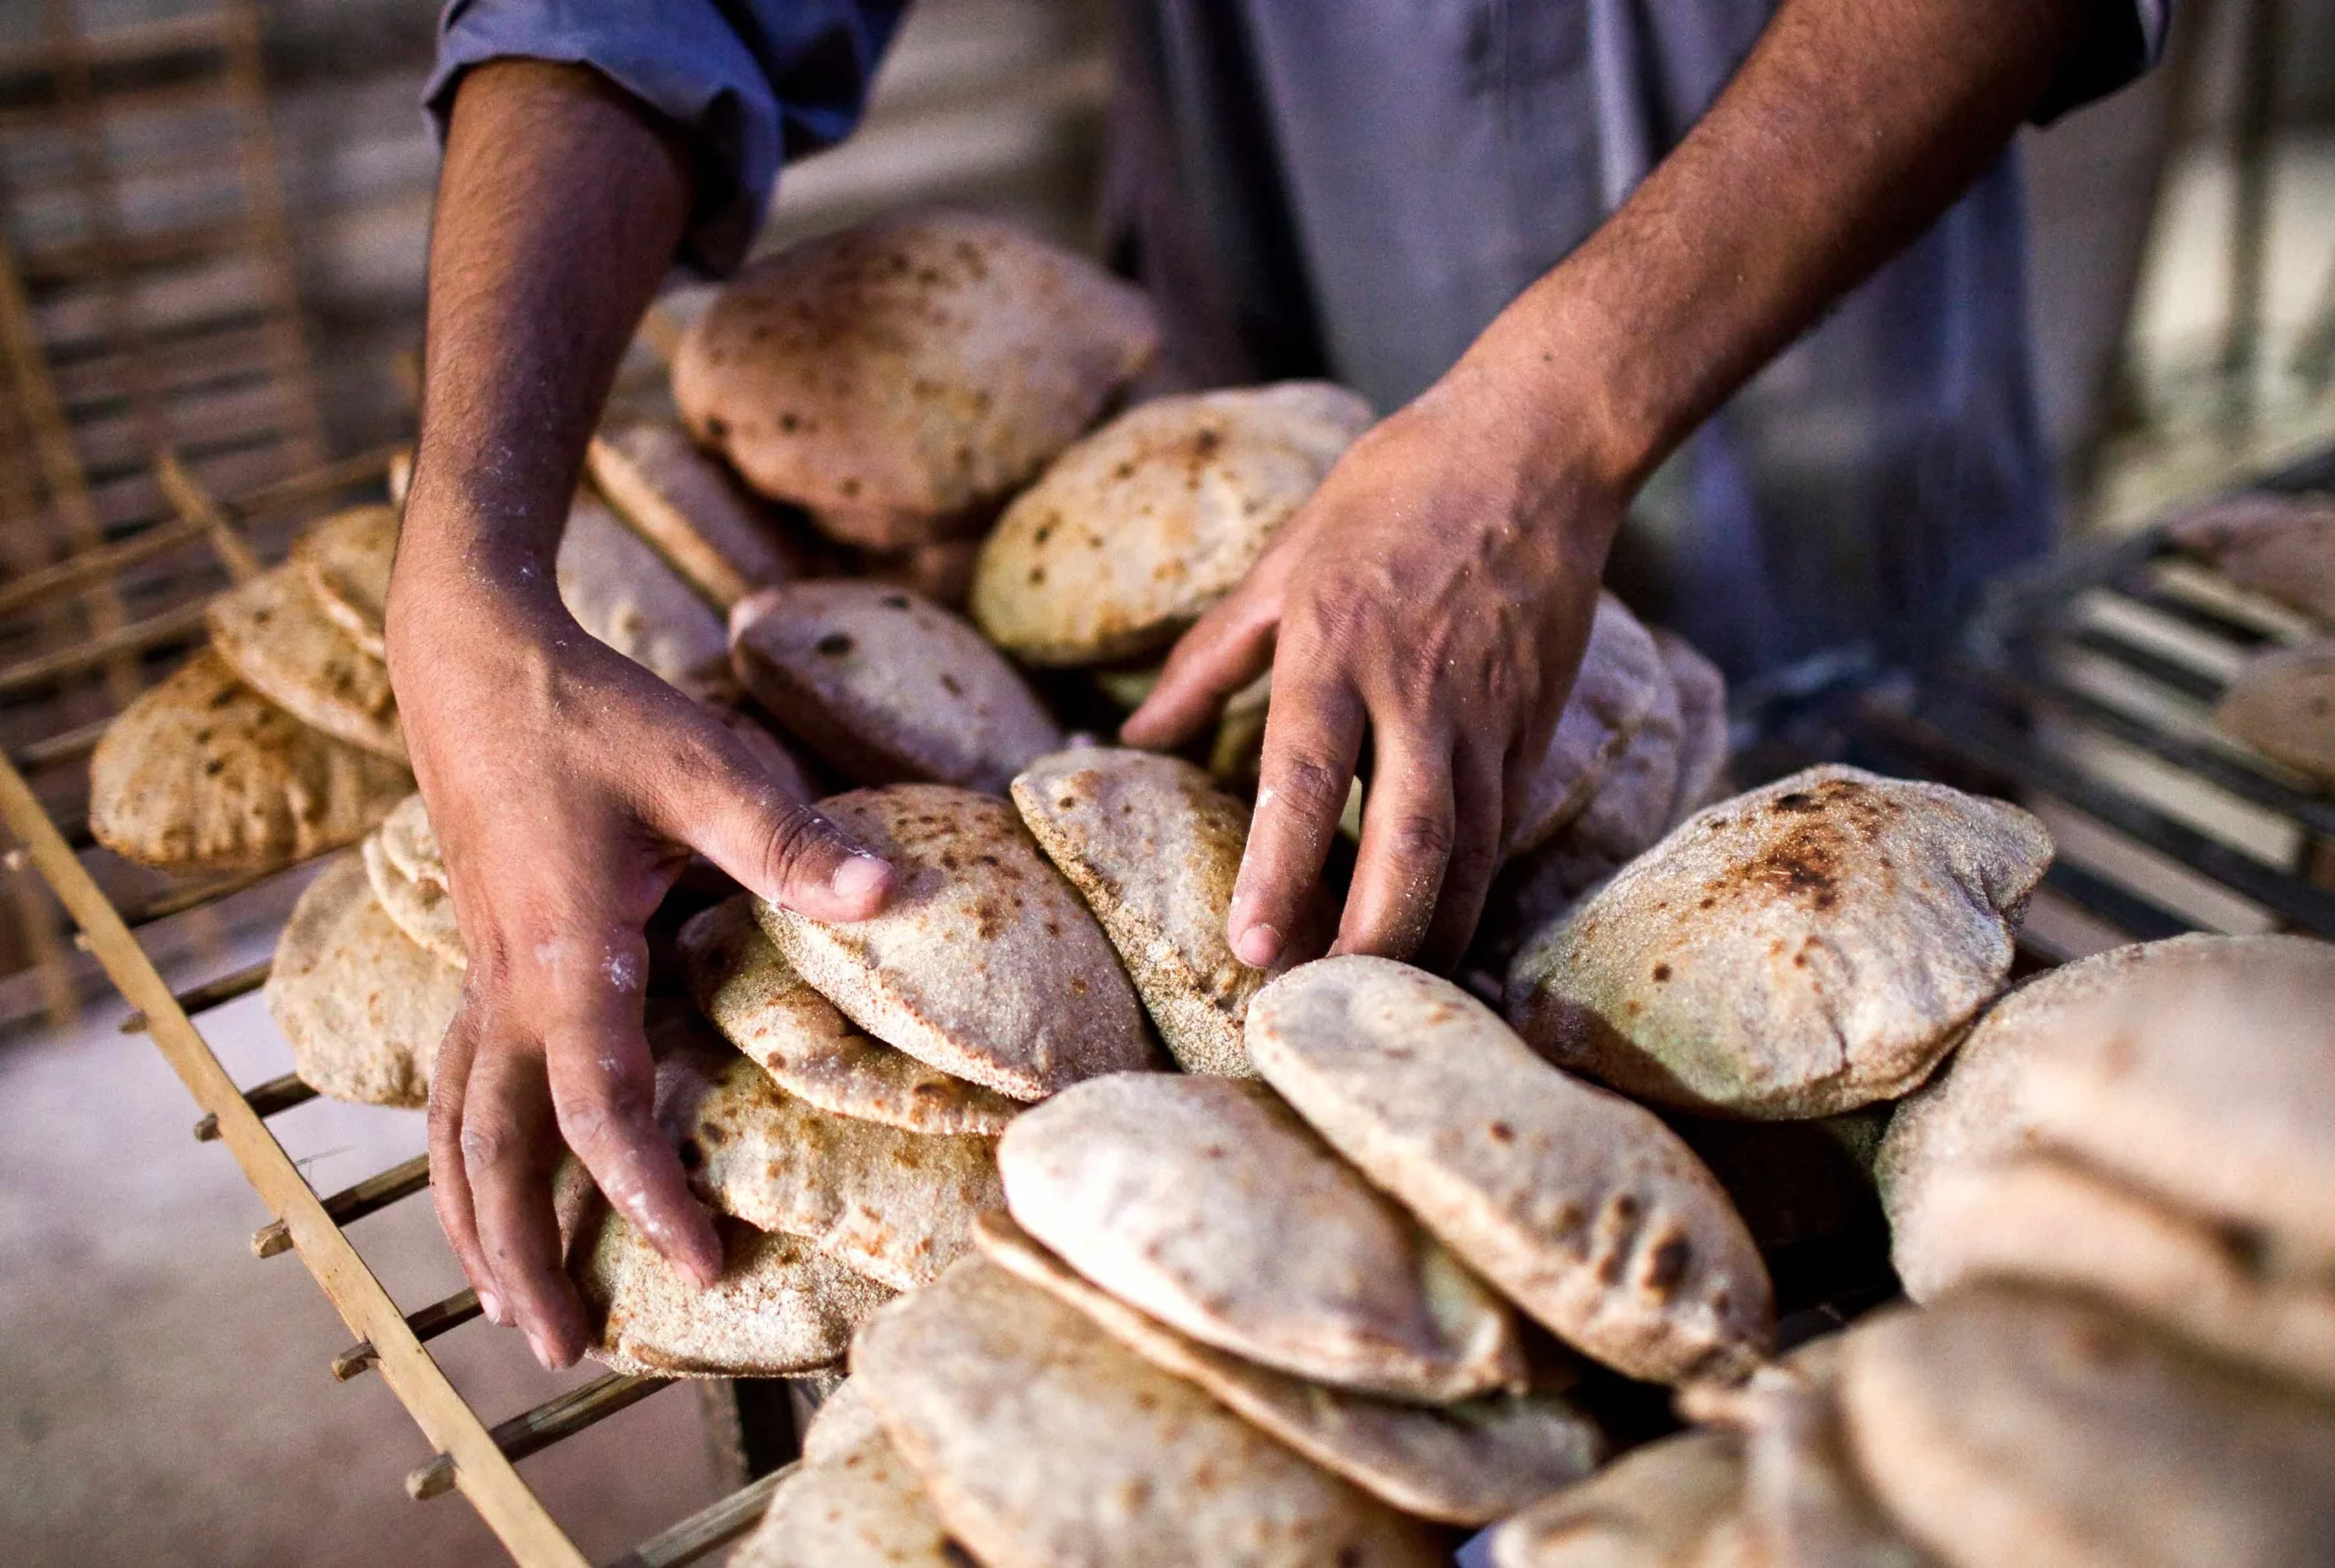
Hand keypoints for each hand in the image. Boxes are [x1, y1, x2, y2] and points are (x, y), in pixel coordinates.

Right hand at [386, 559, 892, 1368]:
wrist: (475, 657)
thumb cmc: (594, 710)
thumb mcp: (705, 766)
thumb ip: (792, 841)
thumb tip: (890, 899)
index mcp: (566, 953)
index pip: (597, 1104)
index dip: (642, 1191)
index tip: (697, 1260)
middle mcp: (507, 983)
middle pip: (497, 1153)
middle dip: (526, 1256)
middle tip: (566, 1353)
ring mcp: (480, 974)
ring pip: (456, 1128)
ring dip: (479, 1223)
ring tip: (510, 1306)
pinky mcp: (477, 959)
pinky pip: (453, 1084)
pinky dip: (462, 1154)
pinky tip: (482, 1182)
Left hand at [1121, 350, 1623, 971]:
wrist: (1535, 448)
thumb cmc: (1390, 494)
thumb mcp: (1280, 564)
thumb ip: (1206, 661)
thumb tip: (1128, 738)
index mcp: (1335, 645)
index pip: (1304, 777)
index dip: (1277, 869)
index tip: (1248, 946)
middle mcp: (1417, 692)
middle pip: (1407, 844)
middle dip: (1368, 938)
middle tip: (1318, 1004)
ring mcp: (1487, 716)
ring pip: (1469, 855)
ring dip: (1425, 937)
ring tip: (1371, 998)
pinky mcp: (1533, 729)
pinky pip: (1502, 832)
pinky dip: (1471, 895)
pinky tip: (1436, 939)